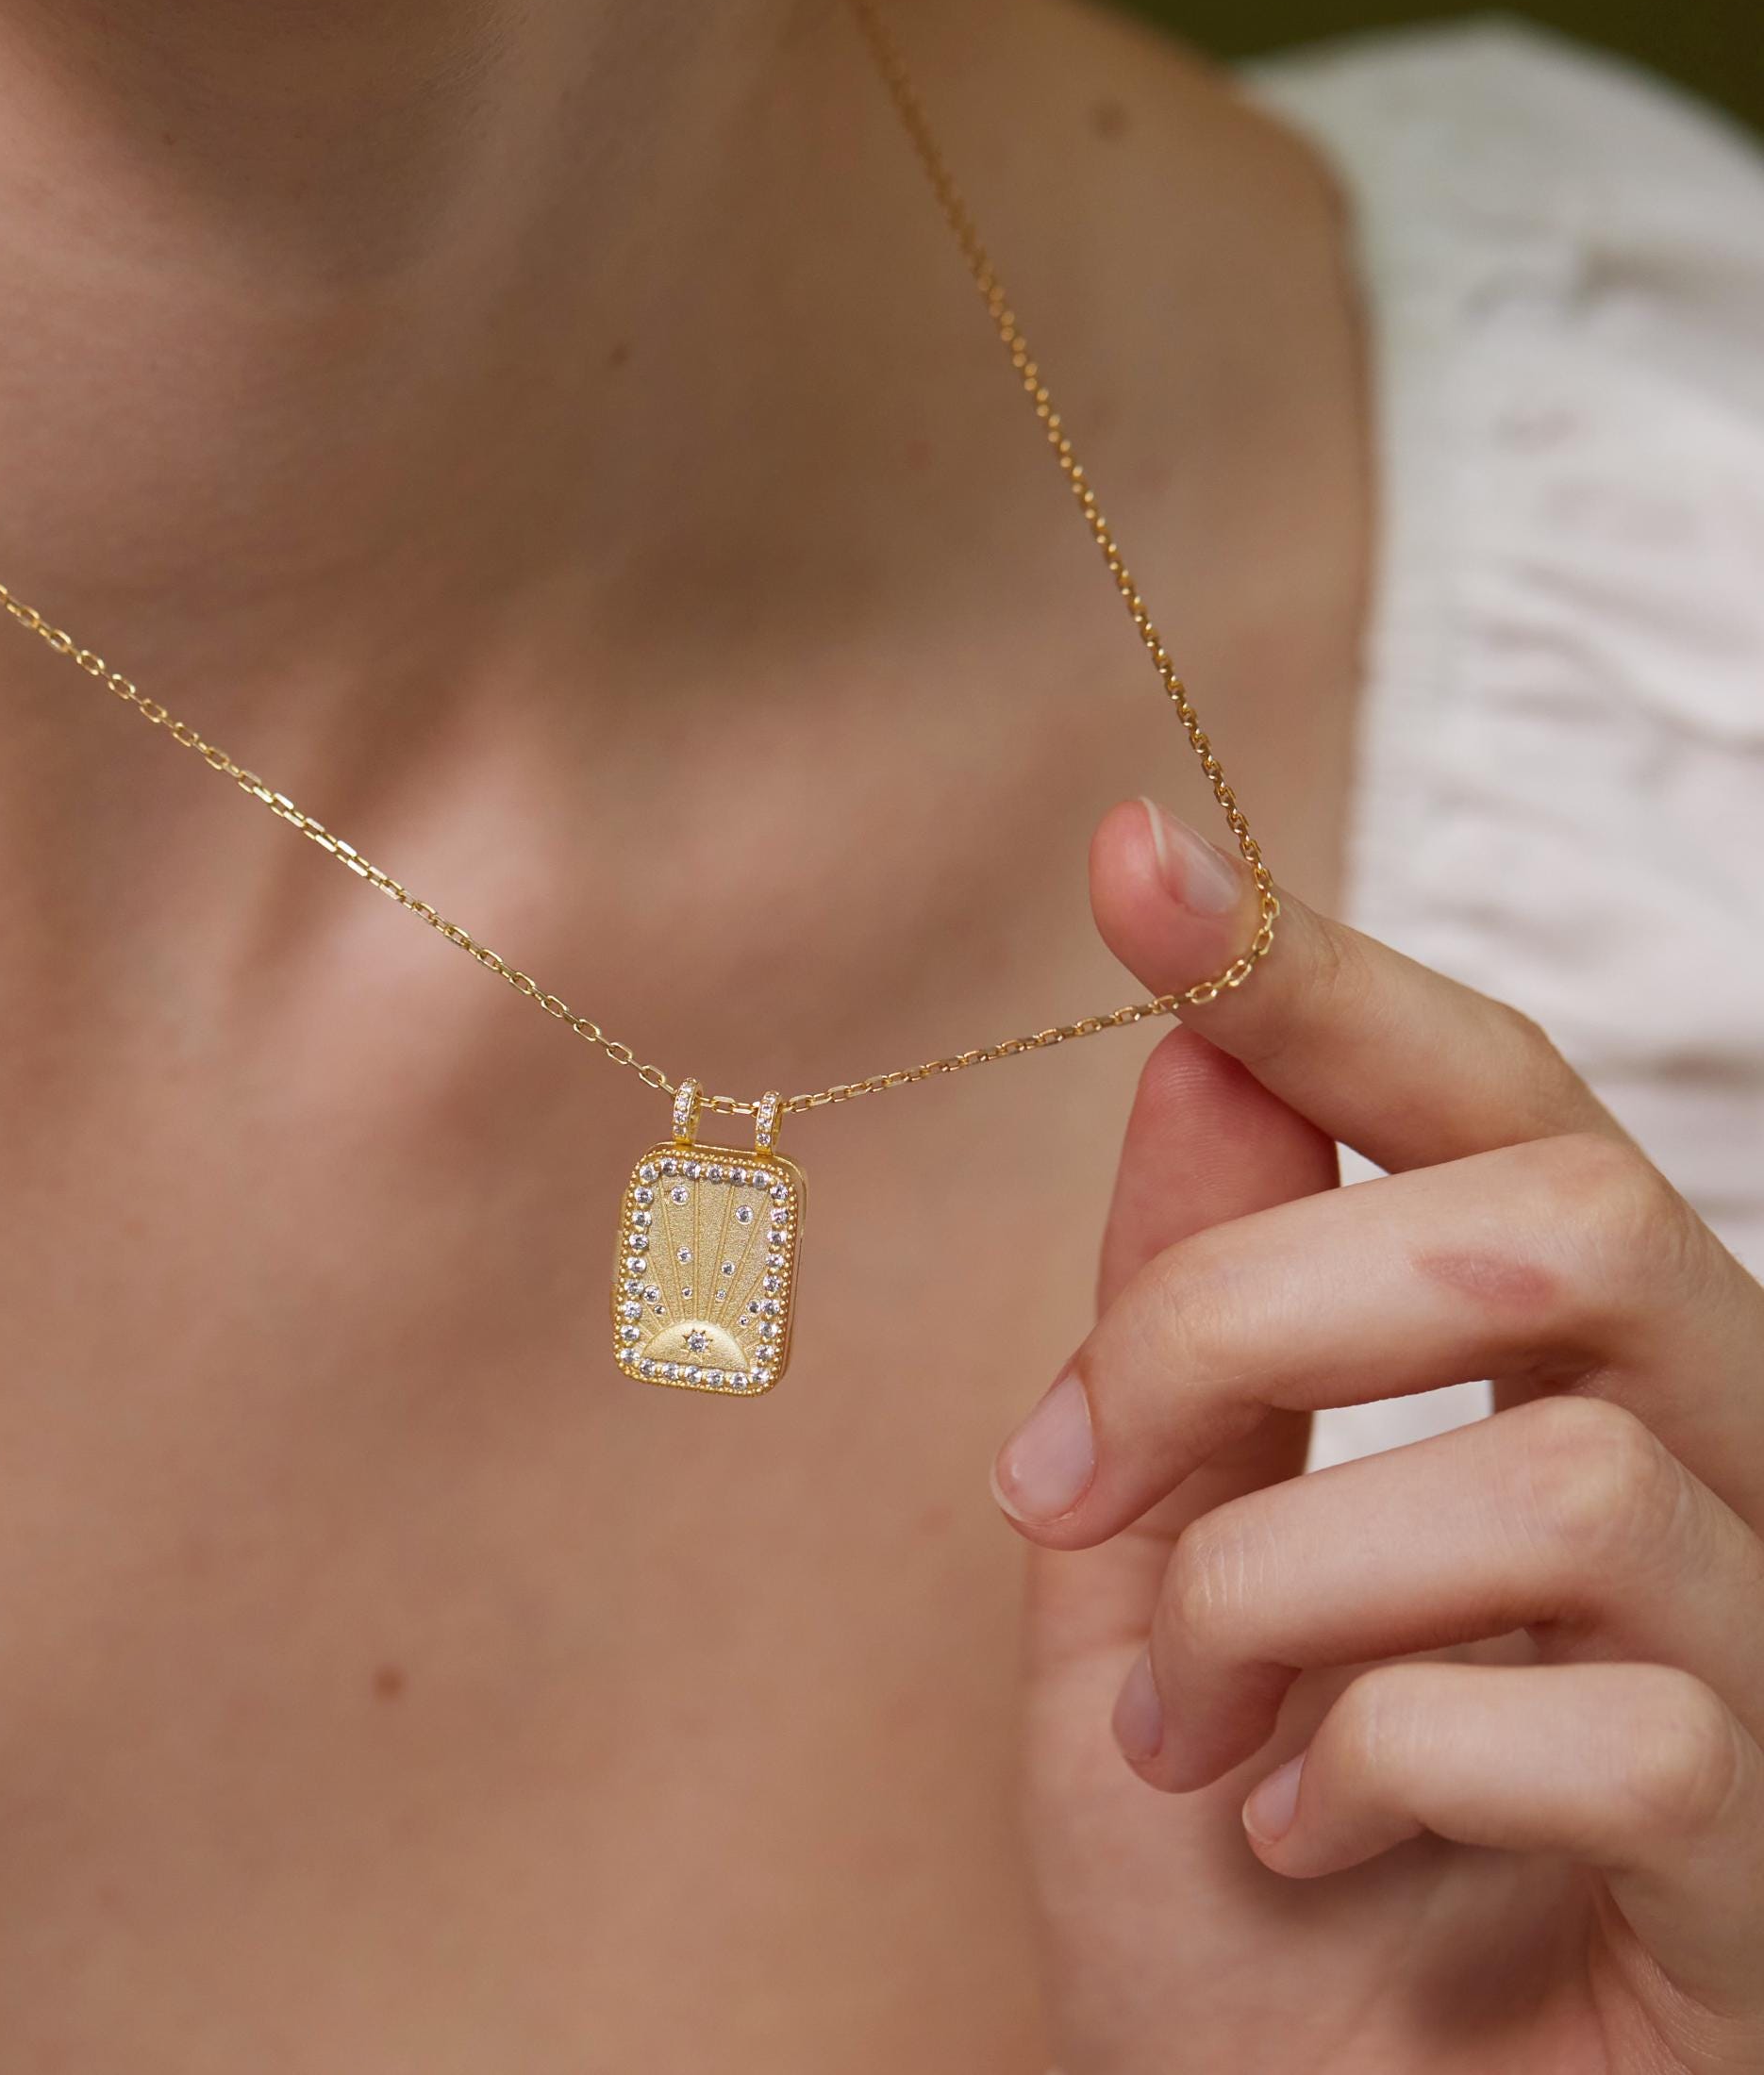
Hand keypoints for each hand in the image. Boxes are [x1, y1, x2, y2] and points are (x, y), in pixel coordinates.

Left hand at [1012, 799, 1763, 2074]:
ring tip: (1192, 1746)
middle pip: (1556, 1226)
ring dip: (1274, 1605)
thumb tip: (1201, 1046)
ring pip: (1556, 1477)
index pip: (1500, 1108)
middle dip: (1241, 1320)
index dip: (1334, 976)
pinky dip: (1380, 1778)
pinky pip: (1597, 1723)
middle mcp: (1730, 1483)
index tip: (1144, 859)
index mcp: (1571, 1390)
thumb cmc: (1234, 1903)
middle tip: (1065, 1477)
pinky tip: (1323, 1851)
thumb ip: (1192, 1318)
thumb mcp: (1148, 1570)